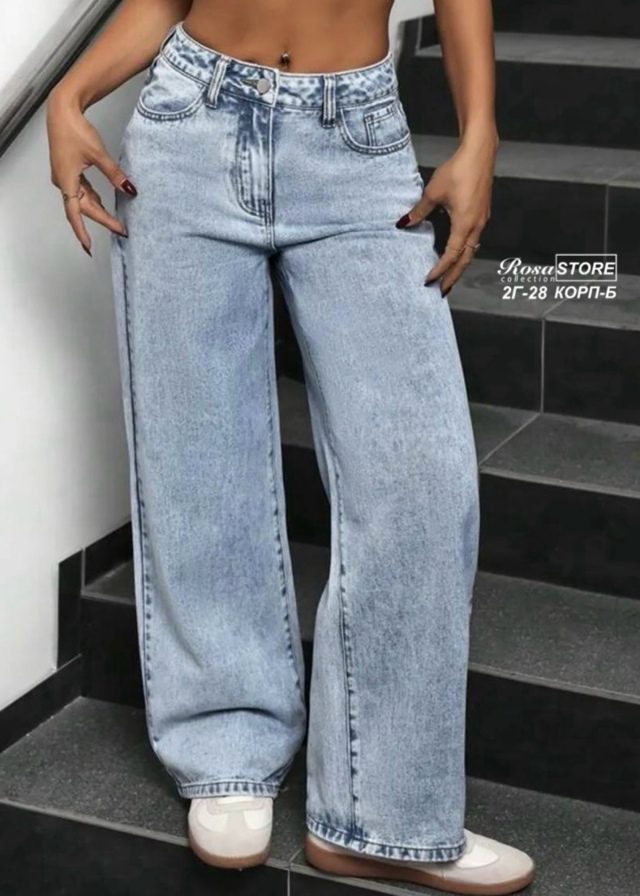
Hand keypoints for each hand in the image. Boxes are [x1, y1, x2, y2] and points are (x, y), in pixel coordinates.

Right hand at [46, 88, 137, 255]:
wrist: (62, 111)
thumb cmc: (76, 130)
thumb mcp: (98, 153)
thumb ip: (115, 174)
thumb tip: (131, 191)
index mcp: (66, 181)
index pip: (75, 214)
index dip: (82, 232)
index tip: (89, 247)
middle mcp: (63, 182)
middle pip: (83, 209)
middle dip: (102, 220)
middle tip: (121, 230)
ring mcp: (65, 177)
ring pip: (83, 200)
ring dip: (98, 211)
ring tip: (116, 222)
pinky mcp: (69, 171)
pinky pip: (82, 191)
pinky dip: (94, 198)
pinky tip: (104, 203)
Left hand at [395, 130, 498, 294]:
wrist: (480, 152)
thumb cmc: (459, 170)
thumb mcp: (433, 193)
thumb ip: (419, 211)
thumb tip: (404, 224)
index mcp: (465, 225)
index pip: (451, 256)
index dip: (439, 270)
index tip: (428, 280)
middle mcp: (476, 226)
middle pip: (465, 260)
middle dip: (453, 277)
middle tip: (442, 291)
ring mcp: (481, 220)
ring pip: (472, 251)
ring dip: (460, 265)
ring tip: (449, 276)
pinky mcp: (482, 213)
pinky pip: (474, 239)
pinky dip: (465, 251)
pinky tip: (457, 252)